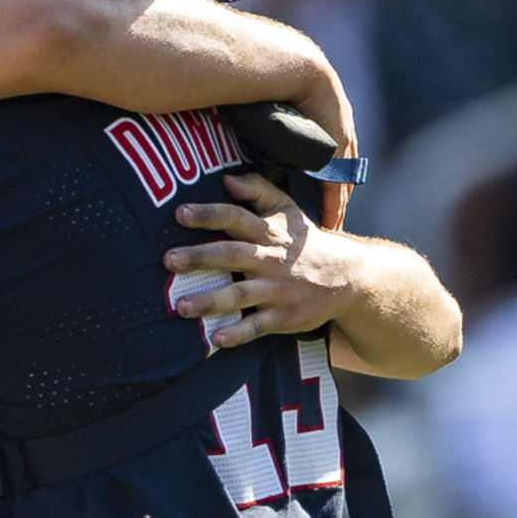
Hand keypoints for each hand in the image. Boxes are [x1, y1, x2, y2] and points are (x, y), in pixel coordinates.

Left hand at [166, 172, 358, 349]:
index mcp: (268, 232)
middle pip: (232, 255)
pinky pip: (258, 325)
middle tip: (169, 260)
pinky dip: (239, 333)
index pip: (235, 217)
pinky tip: (217, 339)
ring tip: (181, 306)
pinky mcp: (284, 316)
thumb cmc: (305, 242)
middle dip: (200, 257)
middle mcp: (270, 260)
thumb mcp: (286, 209)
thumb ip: (257, 189)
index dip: (209, 215)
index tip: (180, 213)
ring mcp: (277, 290)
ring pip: (241, 294)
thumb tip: (226, 178)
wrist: (346, 277)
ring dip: (211, 301)